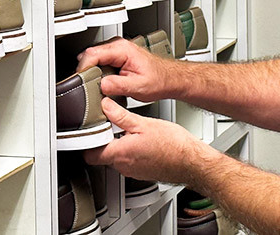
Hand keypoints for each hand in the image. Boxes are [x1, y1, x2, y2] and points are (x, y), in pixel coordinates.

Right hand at [77, 37, 179, 102]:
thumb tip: (101, 85)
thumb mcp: (138, 87)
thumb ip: (118, 85)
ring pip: (93, 57)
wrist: (169, 78)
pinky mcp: (116, 56)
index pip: (93, 54)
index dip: (83, 68)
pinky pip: (99, 61)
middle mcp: (119, 46)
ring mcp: (117, 50)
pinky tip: (99, 82)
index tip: (79, 80)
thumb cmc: (159, 80)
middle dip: (84, 70)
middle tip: (83, 86)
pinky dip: (95, 71)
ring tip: (90, 86)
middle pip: (90, 54)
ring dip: (89, 70)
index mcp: (123, 49)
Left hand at [84, 97, 215, 184]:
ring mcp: (133, 172)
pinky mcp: (143, 173)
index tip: (91, 132)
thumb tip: (106, 106)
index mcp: (120, 153)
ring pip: (117, 159)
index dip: (87, 143)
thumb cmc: (173, 145)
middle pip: (103, 156)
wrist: (192, 162)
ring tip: (131, 133)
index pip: (90, 155)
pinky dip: (132, 152)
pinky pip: (130, 163)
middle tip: (112, 127)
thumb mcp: (143, 123)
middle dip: (106, 141)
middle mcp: (124, 166)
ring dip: (120, 146)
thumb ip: (120, 115)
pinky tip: (144, 142)